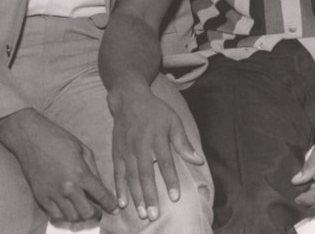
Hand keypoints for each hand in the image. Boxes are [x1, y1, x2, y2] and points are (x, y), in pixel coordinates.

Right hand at [0, 108, 117, 223]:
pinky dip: (64, 216)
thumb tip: (100, 187)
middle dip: (96, 214)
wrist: (32, 139)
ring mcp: (53, 195)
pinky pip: (55, 216)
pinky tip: (68, 209)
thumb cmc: (60, 140)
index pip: (101, 196)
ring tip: (83, 209)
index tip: (114, 209)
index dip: (110, 205)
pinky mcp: (40, 198)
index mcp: (81, 174)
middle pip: (86, 213)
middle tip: (99, 211)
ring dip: (80, 216)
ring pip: (71, 218)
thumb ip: (93, 171)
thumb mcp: (84, 150)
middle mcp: (67, 188)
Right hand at [109, 82, 203, 220]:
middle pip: (145, 173)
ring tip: (141, 213)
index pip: (165, 162)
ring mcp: (126, 150)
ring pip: (131, 176)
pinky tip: (122, 203)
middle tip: (153, 215)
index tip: (175, 197)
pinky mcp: (116, 152)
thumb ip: (184, 142)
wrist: (129, 100)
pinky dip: (119, 188)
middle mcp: (140, 145)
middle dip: (149, 195)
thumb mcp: (174, 121)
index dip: (170, 180)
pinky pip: (118, 173)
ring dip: (136, 196)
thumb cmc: (156, 111)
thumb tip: (198, 161)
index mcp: (157, 137)